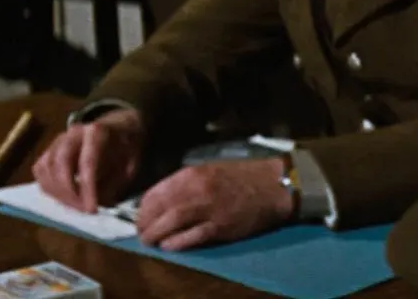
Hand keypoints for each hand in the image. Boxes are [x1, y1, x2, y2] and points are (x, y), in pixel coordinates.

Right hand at [32, 108, 145, 213]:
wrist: (116, 129)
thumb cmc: (124, 149)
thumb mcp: (131, 164)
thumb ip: (116, 183)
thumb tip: (97, 202)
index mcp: (97, 132)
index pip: (87, 162)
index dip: (87, 189)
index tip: (92, 209)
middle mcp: (73, 133)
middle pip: (60, 163)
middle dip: (70, 192)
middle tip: (83, 210)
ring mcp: (58, 140)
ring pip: (46, 168)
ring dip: (58, 193)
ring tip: (77, 206)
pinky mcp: (49, 150)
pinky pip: (40, 171)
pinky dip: (49, 188)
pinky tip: (64, 198)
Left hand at [136, 158, 294, 250]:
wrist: (276, 184)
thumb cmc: (244, 176)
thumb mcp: (211, 170)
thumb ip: (187, 183)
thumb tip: (163, 199)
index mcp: (193, 173)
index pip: (156, 192)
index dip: (143, 207)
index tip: (141, 216)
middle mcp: (197, 189)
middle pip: (159, 209)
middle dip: (145, 223)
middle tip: (141, 233)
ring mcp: (209, 208)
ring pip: (171, 223)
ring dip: (155, 235)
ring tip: (150, 242)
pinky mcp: (220, 226)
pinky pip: (191, 237)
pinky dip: (176, 243)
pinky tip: (168, 246)